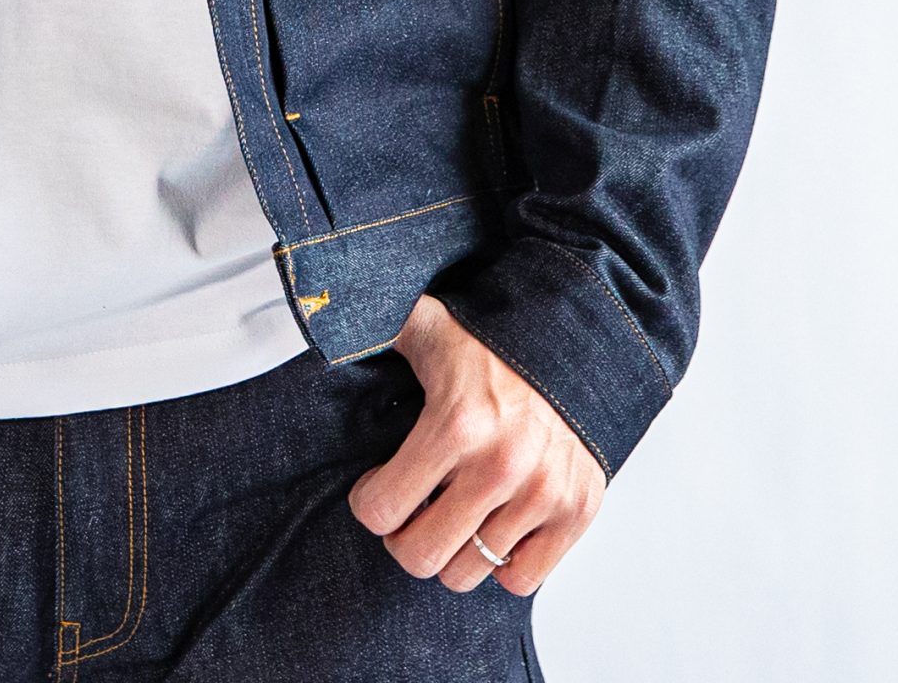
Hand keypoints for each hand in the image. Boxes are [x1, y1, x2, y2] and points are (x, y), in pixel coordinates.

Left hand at [348, 292, 606, 594]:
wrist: (576, 342)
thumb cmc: (491, 341)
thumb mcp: (425, 323)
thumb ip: (372, 320)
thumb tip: (321, 315)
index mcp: (456, 423)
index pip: (380, 511)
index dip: (369, 500)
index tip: (376, 484)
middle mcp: (501, 466)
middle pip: (420, 557)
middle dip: (403, 536)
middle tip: (411, 508)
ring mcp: (542, 494)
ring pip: (467, 574)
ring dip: (451, 549)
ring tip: (451, 512)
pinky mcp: (576, 512)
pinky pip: (521, 581)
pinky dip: (502, 563)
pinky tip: (492, 524)